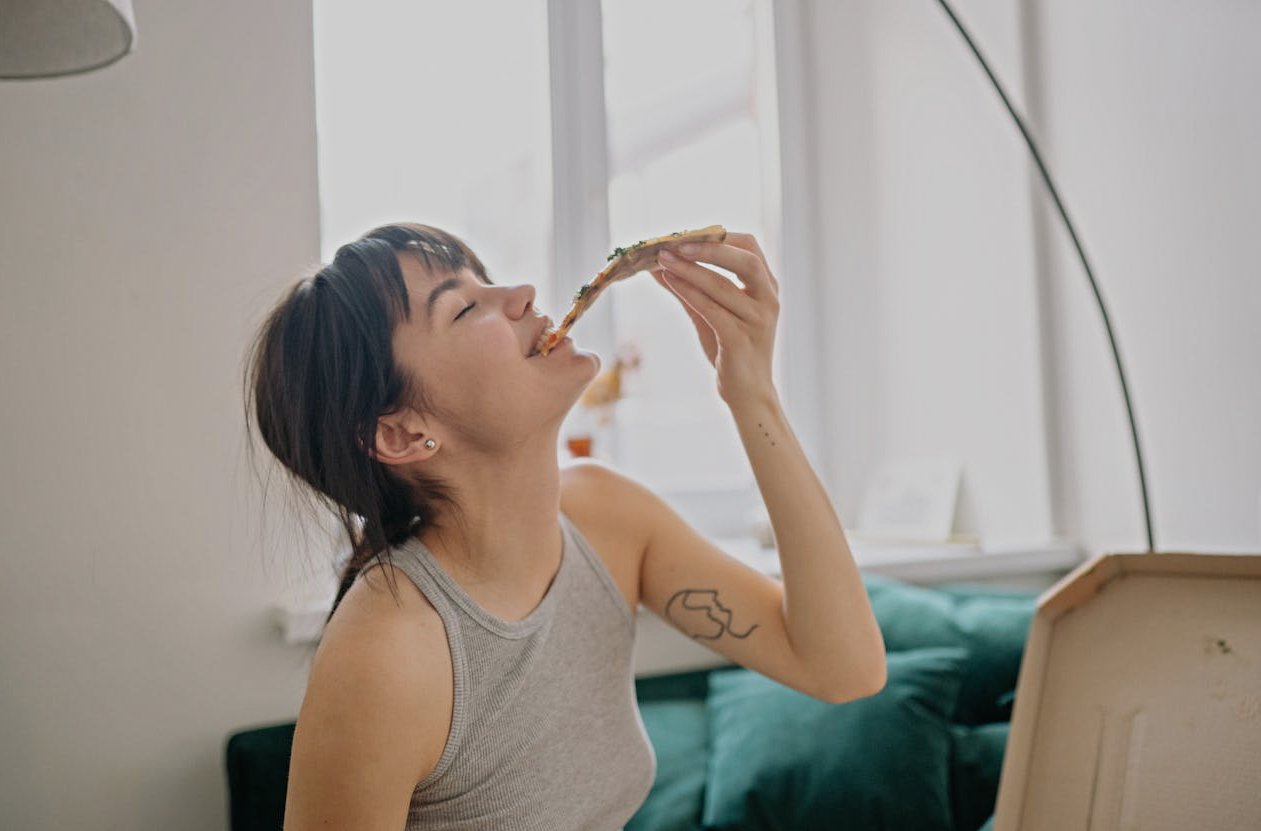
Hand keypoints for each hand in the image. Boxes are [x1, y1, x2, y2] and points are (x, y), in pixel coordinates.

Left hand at [650, 232, 780, 407]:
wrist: (747, 393)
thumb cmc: (730, 350)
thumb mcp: (710, 313)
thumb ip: (688, 288)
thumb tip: (657, 265)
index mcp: (766, 287)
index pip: (749, 247)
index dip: (719, 236)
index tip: (686, 233)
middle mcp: (768, 300)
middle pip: (745, 261)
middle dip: (709, 248)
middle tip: (675, 242)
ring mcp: (758, 321)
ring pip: (723, 286)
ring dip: (690, 270)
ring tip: (662, 261)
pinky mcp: (741, 341)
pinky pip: (713, 311)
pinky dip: (690, 293)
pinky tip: (670, 282)